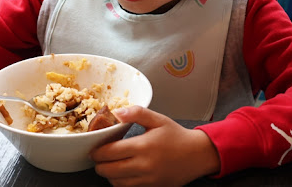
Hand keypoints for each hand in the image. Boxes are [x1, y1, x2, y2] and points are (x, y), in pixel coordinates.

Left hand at [90, 106, 219, 186]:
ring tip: (109, 165)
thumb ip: (136, 113)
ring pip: (117, 183)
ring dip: (109, 175)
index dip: (98, 152)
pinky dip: (121, 183)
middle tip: (98, 158)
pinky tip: (122, 174)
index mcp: (143, 146)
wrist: (197, 155)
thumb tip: (117, 112)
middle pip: (109, 170)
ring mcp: (148, 180)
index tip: (94, 149)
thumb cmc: (176, 136)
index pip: (110, 152)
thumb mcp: (157, 119)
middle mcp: (144, 165)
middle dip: (99, 165)